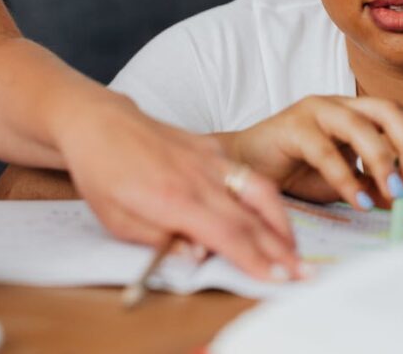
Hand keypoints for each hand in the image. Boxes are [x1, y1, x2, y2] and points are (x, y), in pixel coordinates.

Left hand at [54, 95, 302, 280]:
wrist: (98, 123)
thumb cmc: (102, 172)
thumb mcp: (117, 220)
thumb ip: (159, 240)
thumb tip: (197, 256)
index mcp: (172, 198)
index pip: (226, 235)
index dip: (256, 260)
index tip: (278, 279)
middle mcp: (197, 178)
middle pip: (251, 219)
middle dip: (281, 250)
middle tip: (303, 274)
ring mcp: (209, 160)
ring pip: (259, 192)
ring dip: (282, 224)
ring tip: (294, 249)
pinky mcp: (211, 149)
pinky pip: (247, 176)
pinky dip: (267, 199)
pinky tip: (273, 218)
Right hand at [220, 96, 402, 209]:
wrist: (244, 171)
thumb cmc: (293, 174)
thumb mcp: (343, 185)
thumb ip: (370, 187)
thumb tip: (401, 198)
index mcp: (355, 112)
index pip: (400, 115)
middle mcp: (339, 104)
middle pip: (388, 110)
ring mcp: (315, 111)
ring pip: (361, 125)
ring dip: (383, 161)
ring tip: (393, 193)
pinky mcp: (292, 126)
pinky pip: (326, 150)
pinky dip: (346, 178)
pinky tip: (357, 201)